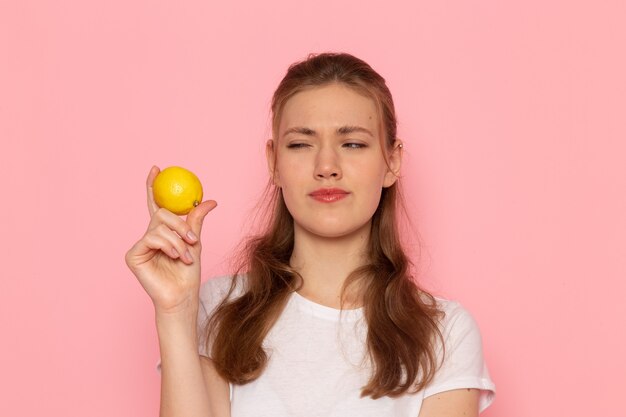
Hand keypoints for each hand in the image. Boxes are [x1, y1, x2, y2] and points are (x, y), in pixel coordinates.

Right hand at [125, 166, 216, 313]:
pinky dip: (168, 246)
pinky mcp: (133, 255)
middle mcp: (149, 235)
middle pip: (161, 213)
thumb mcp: (195, 241)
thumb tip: (209, 200)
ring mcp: (140, 245)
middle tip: (192, 238)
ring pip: (159, 226)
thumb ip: (196, 220)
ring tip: (185, 255)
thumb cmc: (188, 272)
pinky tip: (175, 257)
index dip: (153, 186)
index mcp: (162, 231)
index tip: (157, 169)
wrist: (183, 294)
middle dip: (180, 224)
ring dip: (178, 240)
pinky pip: (152, 238)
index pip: (156, 204)